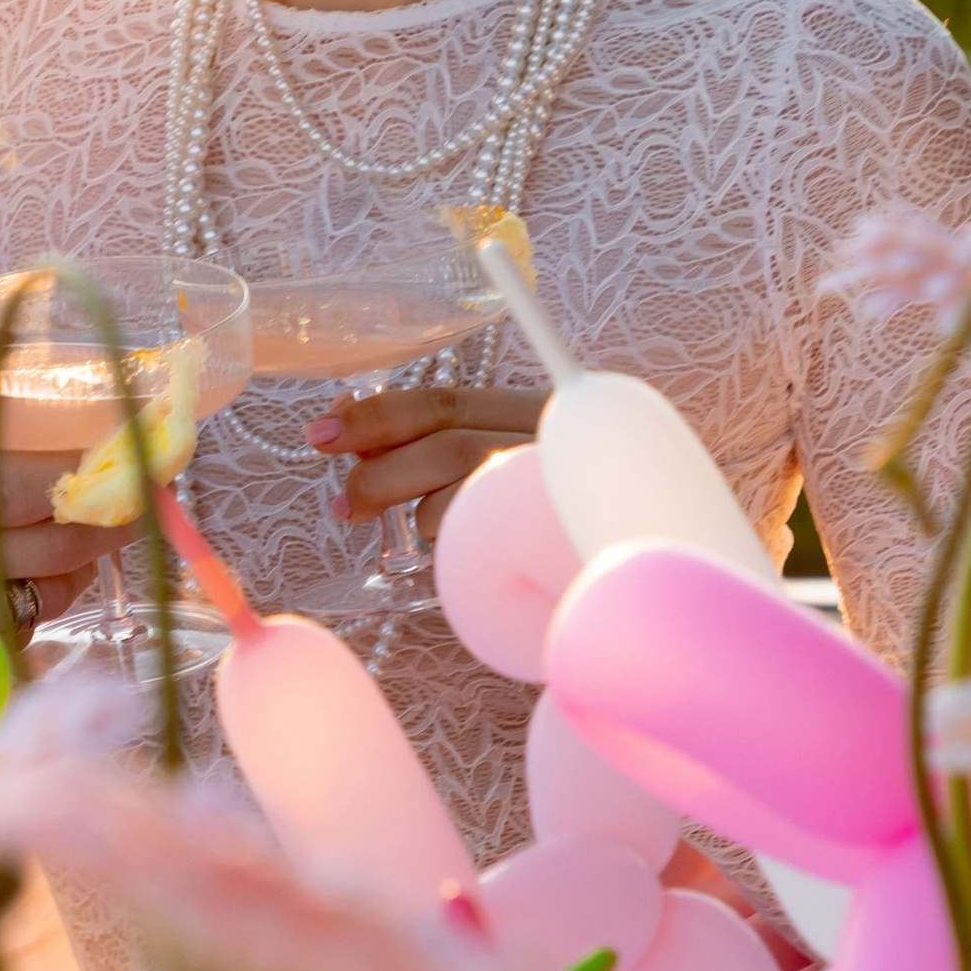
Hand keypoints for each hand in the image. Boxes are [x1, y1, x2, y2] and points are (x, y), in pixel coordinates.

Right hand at [0, 405, 109, 721]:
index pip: (23, 478)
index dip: (93, 468)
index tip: (136, 449)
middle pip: (53, 545)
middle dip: (105, 521)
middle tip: (127, 499)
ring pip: (41, 601)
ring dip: (70, 572)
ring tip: (61, 544)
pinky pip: (4, 648)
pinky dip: (26, 620)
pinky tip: (11, 596)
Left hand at [308, 383, 548, 552]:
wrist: (649, 570)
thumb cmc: (563, 530)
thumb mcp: (504, 480)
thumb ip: (443, 455)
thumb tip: (355, 447)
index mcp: (532, 413)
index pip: (443, 400)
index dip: (375, 413)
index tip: (321, 429)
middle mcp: (549, 434)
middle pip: (446, 432)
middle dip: (377, 459)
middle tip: (341, 501)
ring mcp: (558, 476)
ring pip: (462, 474)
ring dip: (412, 504)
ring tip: (393, 530)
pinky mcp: (564, 524)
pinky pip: (488, 529)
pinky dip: (458, 543)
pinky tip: (460, 559)